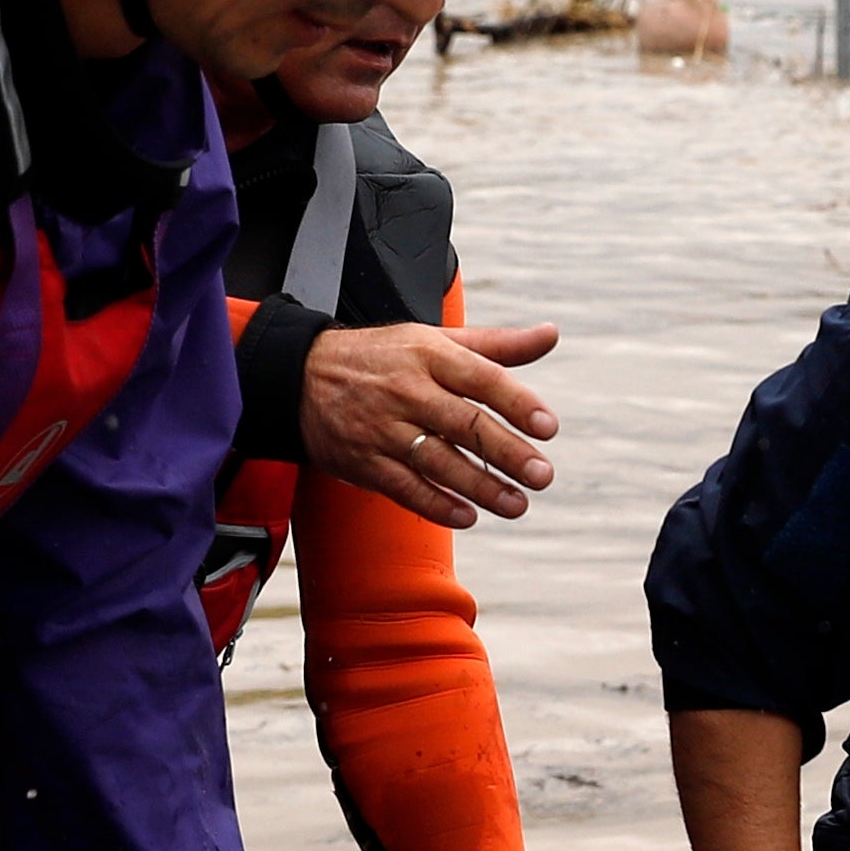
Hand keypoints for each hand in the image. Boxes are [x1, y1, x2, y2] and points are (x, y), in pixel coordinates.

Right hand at [301, 318, 560, 525]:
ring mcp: (383, 428)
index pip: (481, 378)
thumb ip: (497, 345)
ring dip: (481, 487)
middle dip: (507, 452)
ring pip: (438, 461)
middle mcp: (407, 390)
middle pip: (465, 424)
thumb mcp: (435, 339)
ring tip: (517, 504)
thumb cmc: (382, 357)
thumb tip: (550, 334)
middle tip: (542, 475)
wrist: (300, 375)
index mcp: (430, 355)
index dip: (517, 403)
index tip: (548, 427)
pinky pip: (405, 488)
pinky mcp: (364, 461)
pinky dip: (437, 505)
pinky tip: (468, 516)